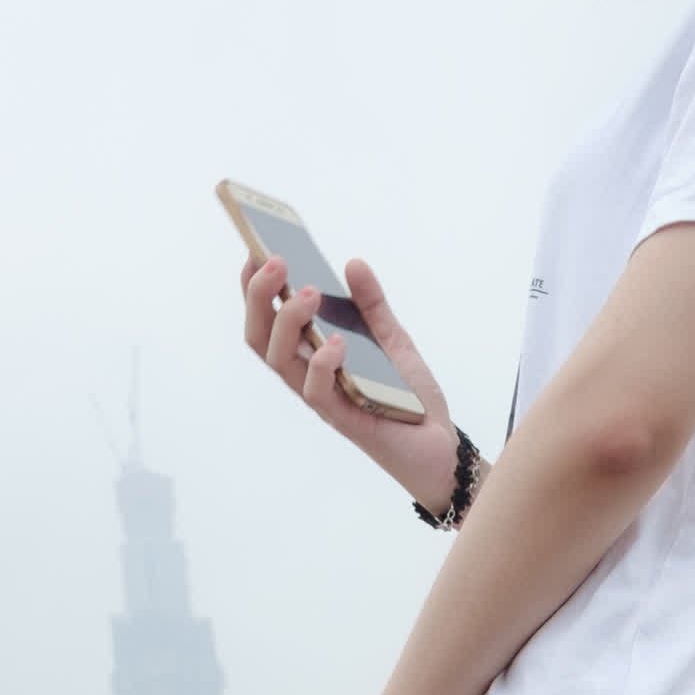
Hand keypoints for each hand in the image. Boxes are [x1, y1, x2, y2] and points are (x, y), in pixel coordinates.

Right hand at [243, 251, 469, 510]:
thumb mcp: (393, 339)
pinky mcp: (345, 420)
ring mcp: (324, 400)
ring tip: (310, 291)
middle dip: (260, 295)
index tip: (254, 249)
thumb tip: (353, 263)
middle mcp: (309, 377)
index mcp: (313, 355)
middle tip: (276, 260)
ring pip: (280, 361)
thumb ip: (373, 305)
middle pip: (261, 337)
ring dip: (288, 320)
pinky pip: (317, 392)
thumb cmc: (410, 398)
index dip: (254, 288)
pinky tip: (338, 341)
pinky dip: (322, 363)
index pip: (268, 321)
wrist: (441, 445)